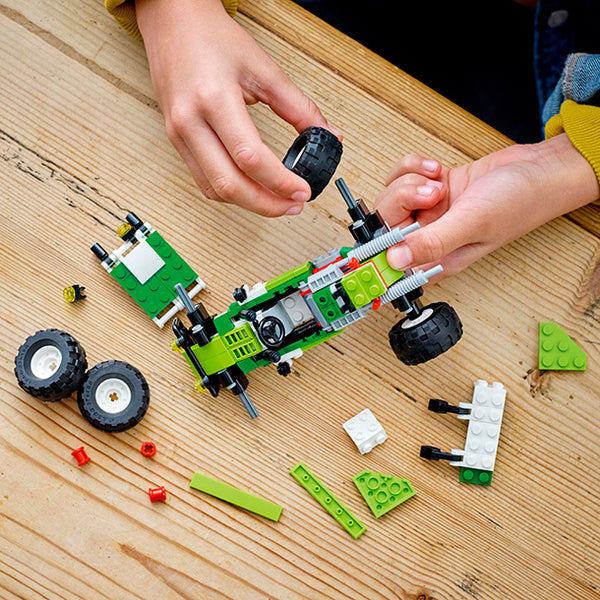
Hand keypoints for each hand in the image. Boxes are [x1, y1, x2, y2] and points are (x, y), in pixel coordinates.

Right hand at [136, 0, 340, 215]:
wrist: (172, 22)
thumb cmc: (212, 39)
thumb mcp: (263, 69)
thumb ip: (298, 106)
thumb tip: (327, 133)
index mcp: (213, 98)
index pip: (250, 157)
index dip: (279, 182)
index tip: (302, 190)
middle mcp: (190, 121)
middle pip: (229, 184)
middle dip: (266, 204)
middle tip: (293, 205)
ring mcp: (178, 134)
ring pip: (214, 189)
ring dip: (249, 203)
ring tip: (277, 202)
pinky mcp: (175, 141)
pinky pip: (203, 181)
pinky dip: (230, 192)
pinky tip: (251, 190)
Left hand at [374, 133, 598, 276]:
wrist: (540, 169)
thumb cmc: (517, 203)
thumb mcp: (471, 224)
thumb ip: (431, 243)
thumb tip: (394, 260)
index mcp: (435, 259)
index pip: (389, 261)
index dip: (375, 247)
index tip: (370, 233)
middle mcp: (428, 239)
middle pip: (385, 220)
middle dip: (403, 198)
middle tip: (432, 192)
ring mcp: (429, 213)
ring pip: (392, 195)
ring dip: (411, 181)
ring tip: (439, 182)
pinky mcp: (432, 190)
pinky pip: (404, 177)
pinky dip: (415, 168)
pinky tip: (437, 171)